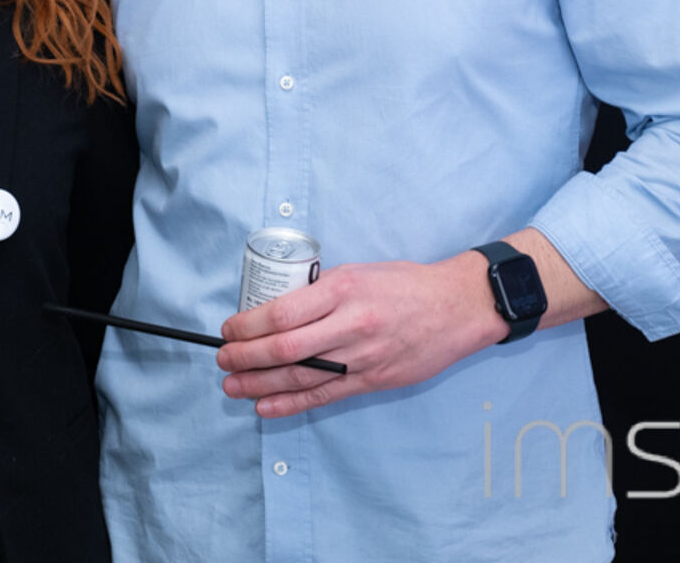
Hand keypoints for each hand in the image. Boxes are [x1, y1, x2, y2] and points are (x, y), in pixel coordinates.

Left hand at [215, 254, 504, 418]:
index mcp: (343, 290)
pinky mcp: (372, 380)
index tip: (229, 329)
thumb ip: (322, 290)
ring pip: (301, 376)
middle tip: (222, 359)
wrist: (457, 307)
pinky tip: (265, 406)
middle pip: (285, 348)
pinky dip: (291, 403)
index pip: (283, 312)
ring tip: (232, 386)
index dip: (249, 326)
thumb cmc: (406, 284)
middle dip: (246, 357)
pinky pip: (325, 396)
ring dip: (260, 384)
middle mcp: (350, 324)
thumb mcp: (359, 272)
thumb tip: (280, 307)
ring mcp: (362, 357)